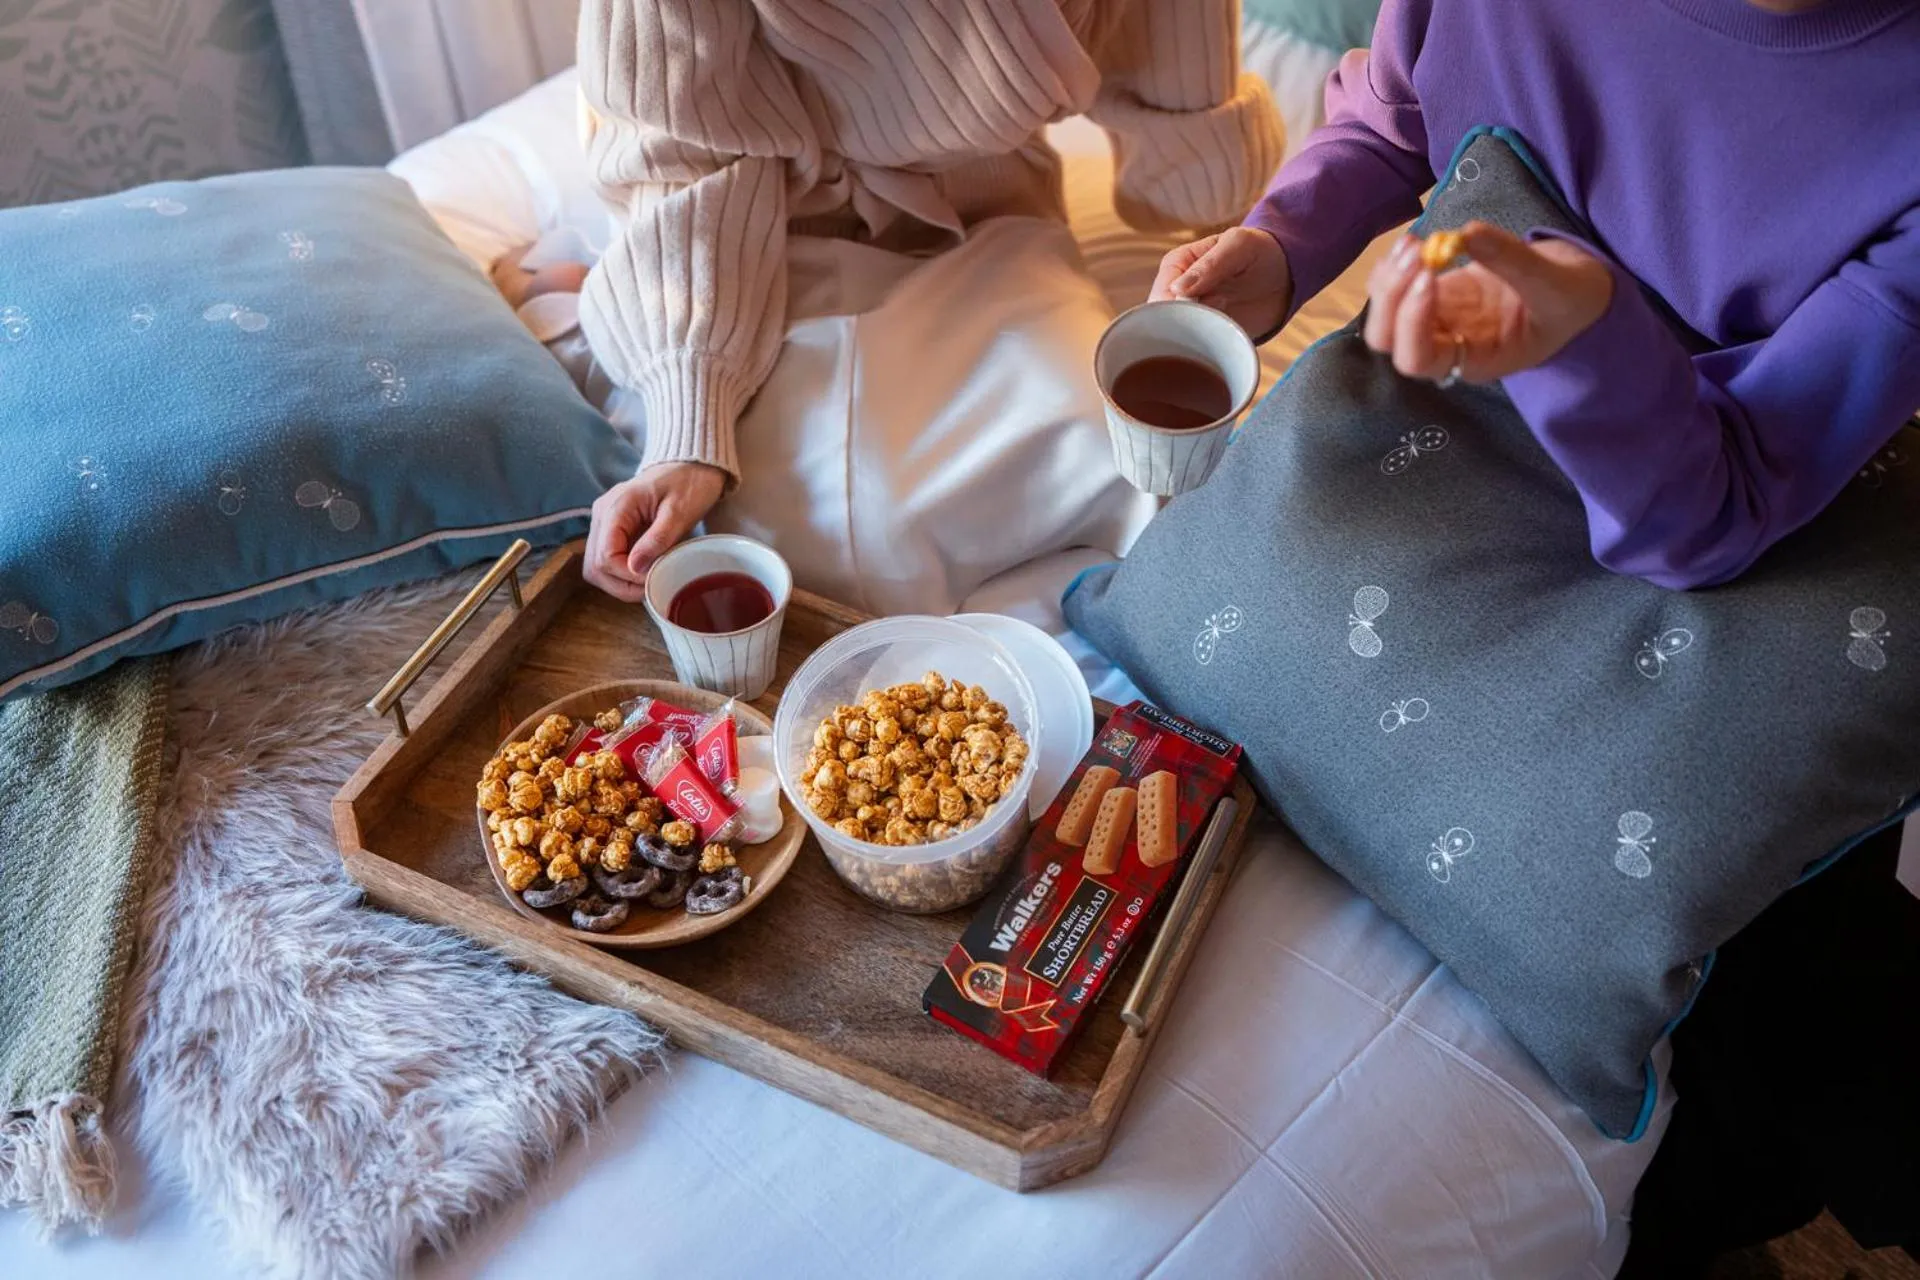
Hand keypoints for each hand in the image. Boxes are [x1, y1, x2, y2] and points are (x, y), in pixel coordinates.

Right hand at [583, 462, 727, 601]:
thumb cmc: (689, 483)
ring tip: (647, 585)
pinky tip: (642, 575)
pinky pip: (607, 559)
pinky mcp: (612, 529)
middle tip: (650, 589)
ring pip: (596, 567)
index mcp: (616, 507)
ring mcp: (604, 522)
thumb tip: (635, 568)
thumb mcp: (679, 511)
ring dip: (618, 583)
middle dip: (621, 585)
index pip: (606, 556)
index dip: (627, 576)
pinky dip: (620, 574)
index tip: (653, 580)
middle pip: (595, 566)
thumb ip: (657, 539)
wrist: (691, 465)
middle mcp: (602, 514)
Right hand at [1150, 227, 1291, 338]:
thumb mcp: (1239, 246)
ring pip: (1178, 339)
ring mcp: (1192, 316)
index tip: (1203, 306)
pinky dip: (1210, 349)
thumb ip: (1210, 265)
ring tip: (1227, 320)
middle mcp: (1177, 293)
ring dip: (1200, 338)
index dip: (1176, 307)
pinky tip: (1227, 335)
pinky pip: (1199, 350)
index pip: (1161, 294)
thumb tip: (1176, 289)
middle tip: (1217, 317)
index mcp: (1176, 266)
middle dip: (1185, 327)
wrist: (1285, 275)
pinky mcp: (1208, 334)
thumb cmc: (1259, 251)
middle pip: (1163, 322)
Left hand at [1363, 221, 1613, 382]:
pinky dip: (1394, 265)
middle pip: (1387, 340)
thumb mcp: (1555, 282)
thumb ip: (1513, 260)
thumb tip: (1467, 231)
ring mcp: (1437, 320)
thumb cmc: (1572, 300)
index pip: (1418, 360)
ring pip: (1383, 314)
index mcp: (1474, 362)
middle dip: (1391, 296)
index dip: (1411, 322)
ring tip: (1416, 241)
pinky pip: (1395, 289)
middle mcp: (1447, 348)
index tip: (1430, 276)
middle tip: (1417, 252)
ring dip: (1388, 278)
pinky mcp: (1434, 295)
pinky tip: (1414, 241)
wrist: (1575, 288)